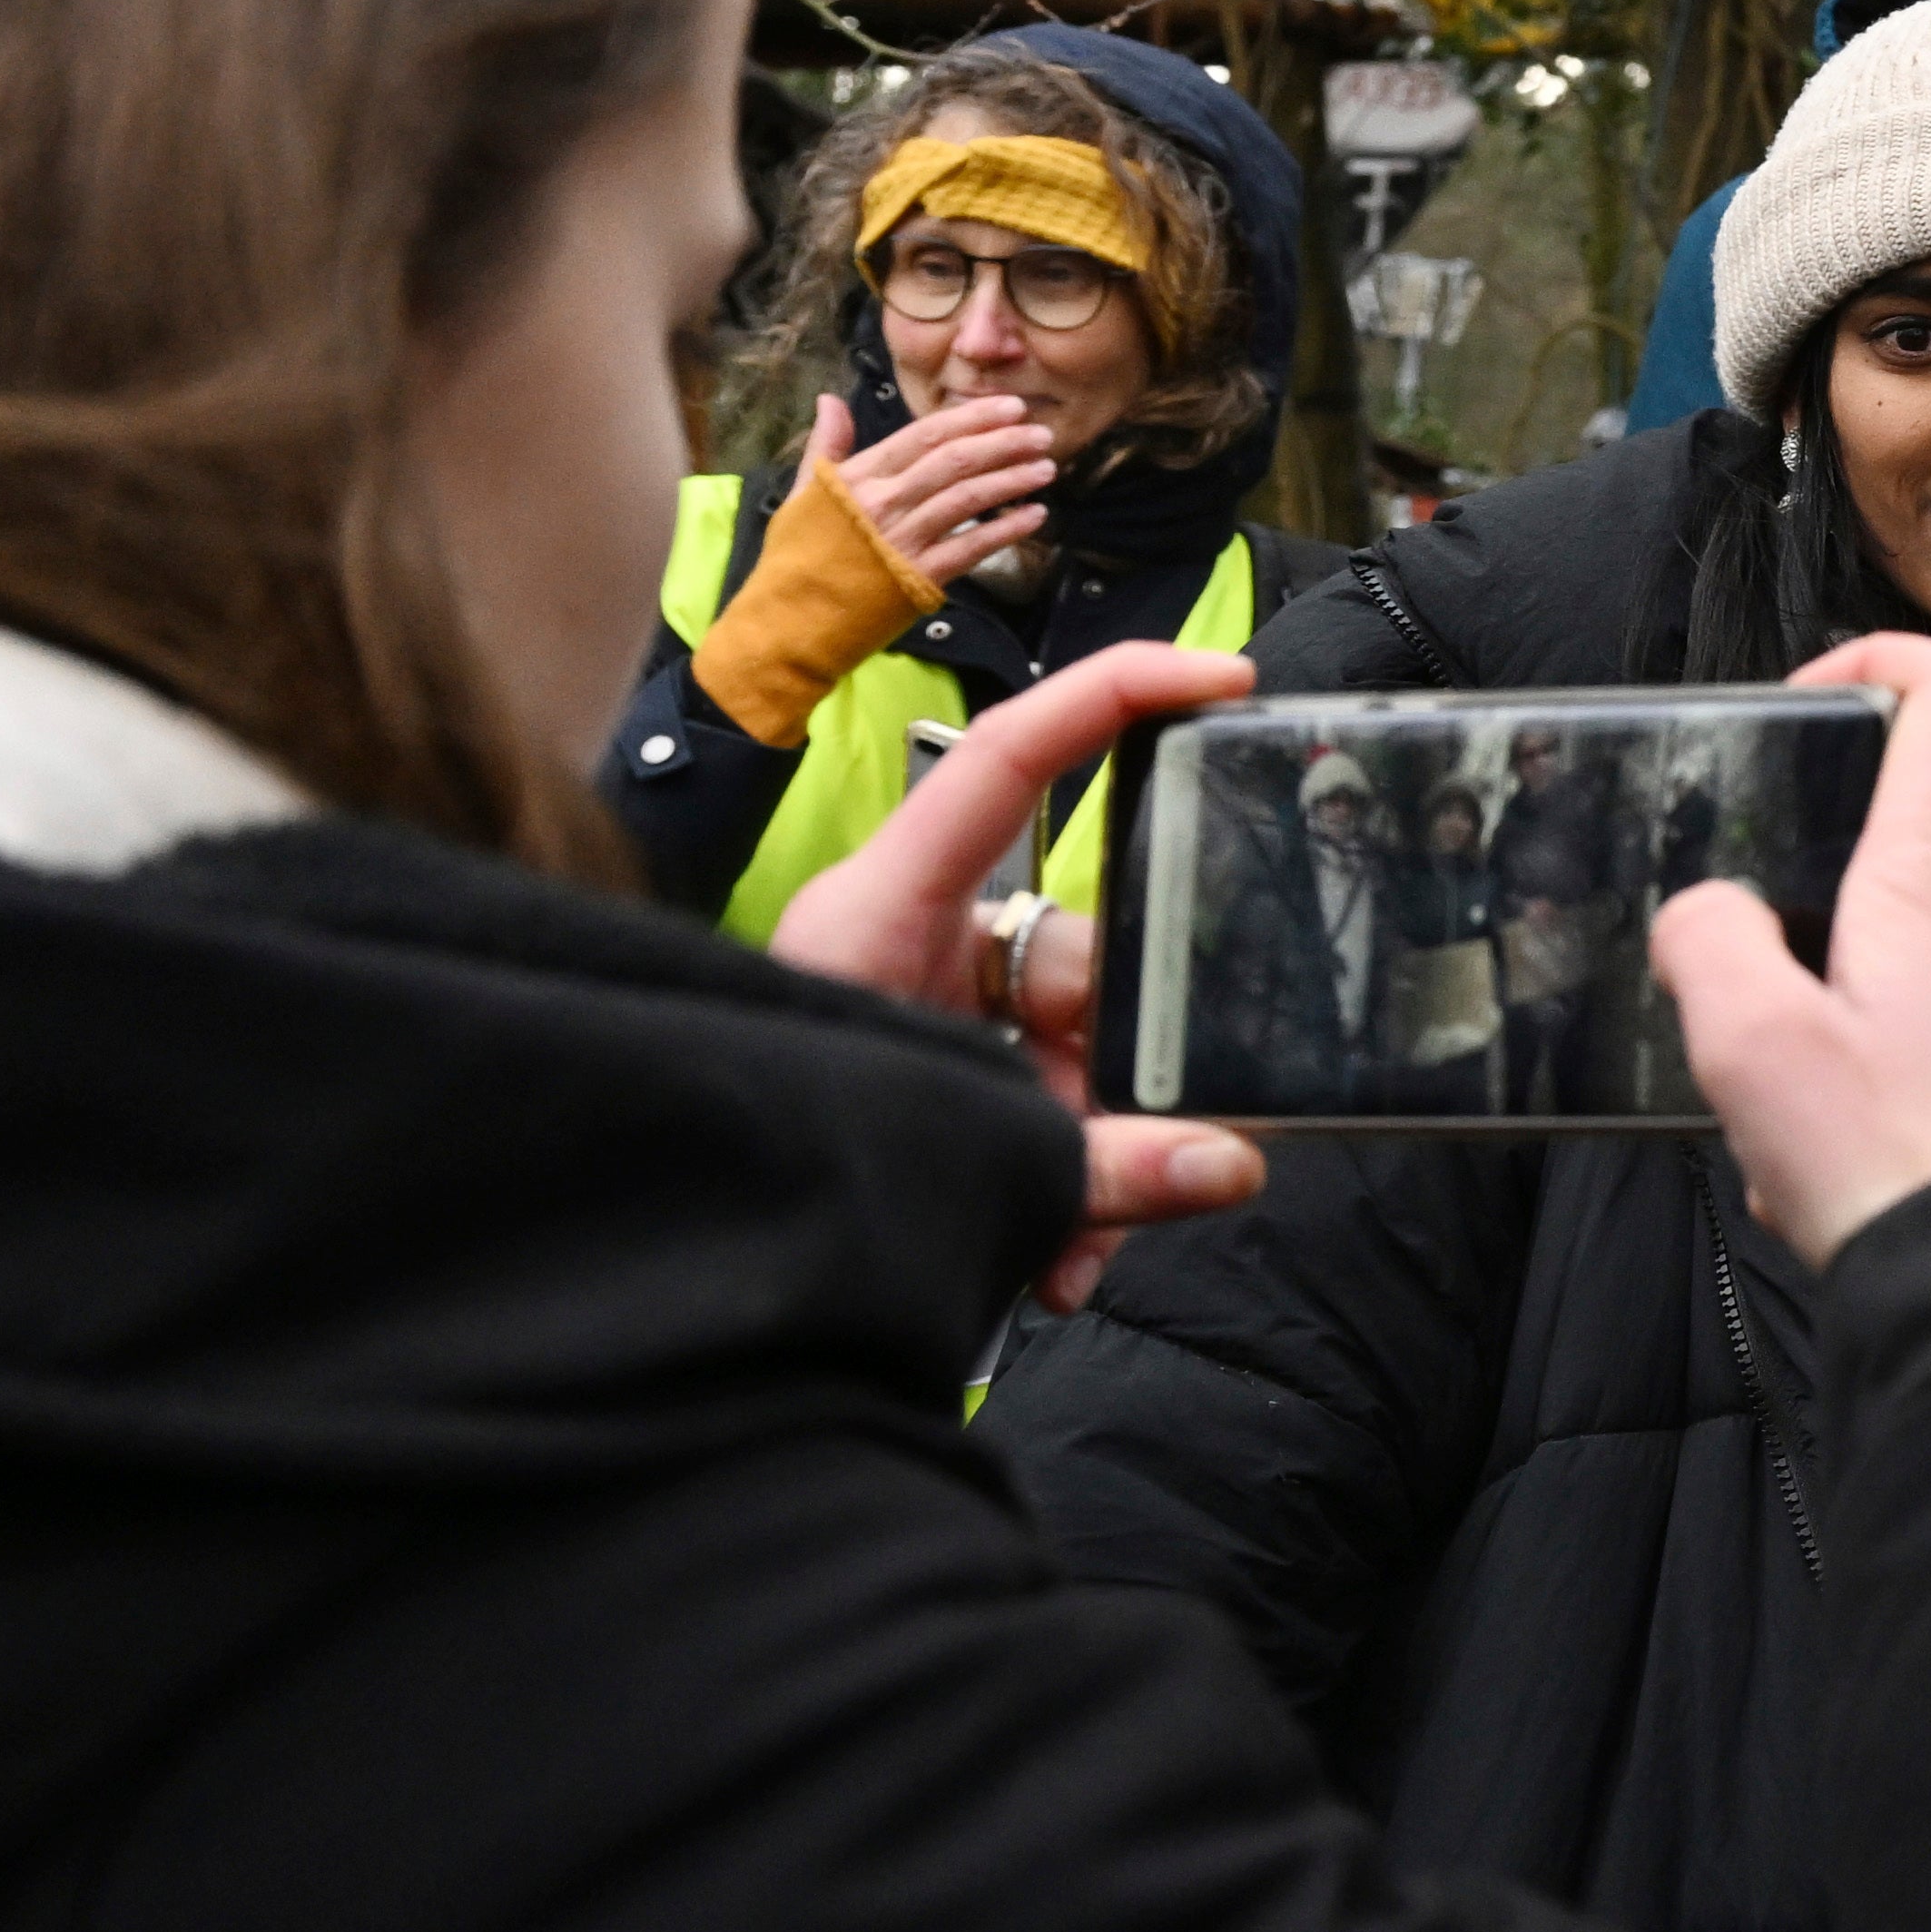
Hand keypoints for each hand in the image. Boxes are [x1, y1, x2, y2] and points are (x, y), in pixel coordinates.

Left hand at [767, 640, 1265, 1306]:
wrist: (696, 1251)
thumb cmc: (773, 1159)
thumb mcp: (947, 1153)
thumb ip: (1095, 1172)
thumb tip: (1233, 1166)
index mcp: (885, 911)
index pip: (1008, 759)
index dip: (1112, 695)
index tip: (1223, 674)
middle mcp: (919, 943)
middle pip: (1080, 947)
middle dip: (1120, 1063)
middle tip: (1143, 1152)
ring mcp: (939, 1010)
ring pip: (1078, 1041)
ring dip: (1098, 1150)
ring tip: (1082, 1242)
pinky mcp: (951, 1073)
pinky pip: (1047, 1101)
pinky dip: (1069, 1180)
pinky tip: (1065, 1257)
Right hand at [813, 385, 1058, 589]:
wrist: (788, 624)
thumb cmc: (795, 560)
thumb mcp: (800, 495)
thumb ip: (826, 446)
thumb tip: (830, 398)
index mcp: (858, 477)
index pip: (924, 435)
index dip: (971, 418)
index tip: (1009, 406)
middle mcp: (884, 503)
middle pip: (954, 460)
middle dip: (1003, 442)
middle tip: (1041, 432)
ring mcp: (903, 540)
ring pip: (968, 498)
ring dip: (1012, 479)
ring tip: (1046, 467)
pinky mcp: (920, 577)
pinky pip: (972, 547)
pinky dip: (1007, 530)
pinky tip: (1035, 516)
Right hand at [1650, 635, 1930, 1264]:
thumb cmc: (1904, 1176)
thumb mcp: (1751, 1046)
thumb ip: (1709, 944)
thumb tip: (1710, 914)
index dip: (1883, 661)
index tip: (1807, 702)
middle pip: (1901, 855)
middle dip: (1805, 927)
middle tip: (1751, 1018)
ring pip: (1911, 973)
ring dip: (1834, 1036)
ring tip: (1795, 1135)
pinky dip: (1880, 1099)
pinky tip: (1842, 1182)